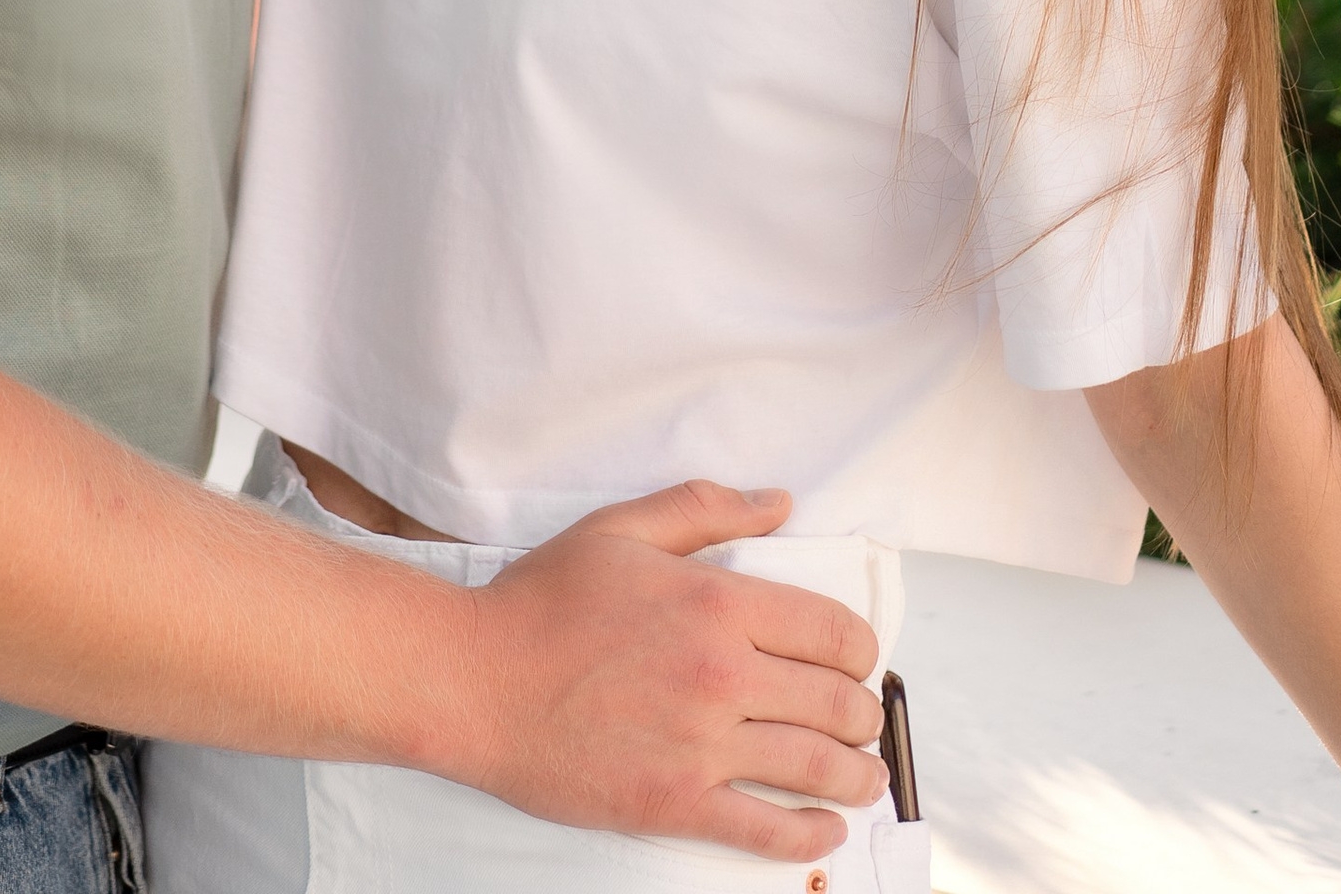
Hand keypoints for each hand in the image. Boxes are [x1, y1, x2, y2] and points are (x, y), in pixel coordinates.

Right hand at [458, 481, 884, 861]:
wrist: (474, 680)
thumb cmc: (543, 601)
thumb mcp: (622, 530)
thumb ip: (706, 508)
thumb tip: (780, 504)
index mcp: (716, 604)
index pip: (833, 631)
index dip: (860, 649)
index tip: (857, 660)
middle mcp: (720, 676)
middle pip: (836, 703)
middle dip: (863, 714)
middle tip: (862, 719)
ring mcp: (699, 747)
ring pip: (816, 769)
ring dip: (857, 776)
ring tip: (865, 776)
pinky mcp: (672, 805)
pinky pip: (766, 832)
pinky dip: (811, 836)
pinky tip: (827, 829)